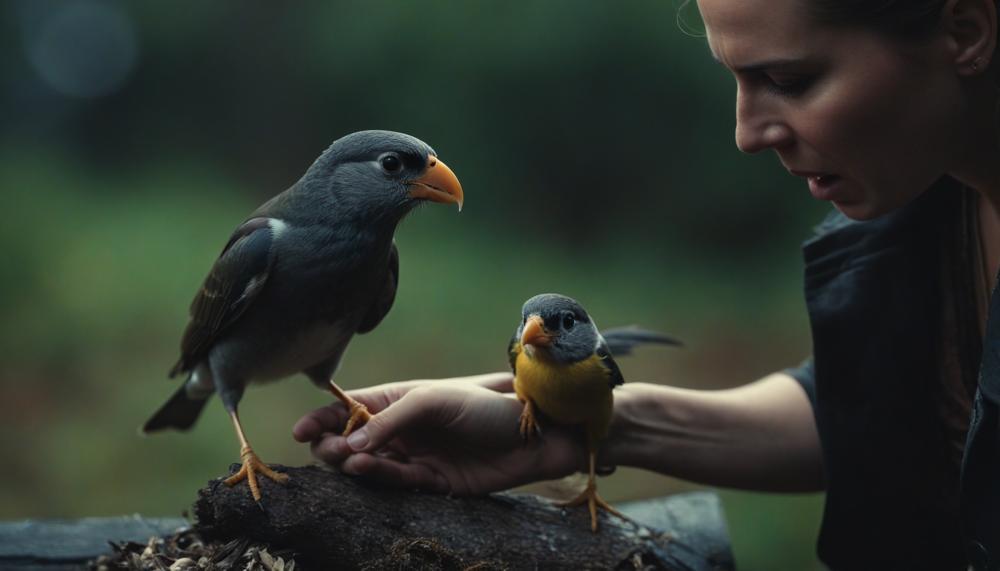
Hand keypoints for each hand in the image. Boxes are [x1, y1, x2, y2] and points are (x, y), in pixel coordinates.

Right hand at [292, 373, 584, 494]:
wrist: (533, 434)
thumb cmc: (486, 405)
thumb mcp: (435, 400)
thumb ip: (392, 419)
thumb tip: (350, 444)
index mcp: (398, 400)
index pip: (350, 408)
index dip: (322, 419)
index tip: (300, 432)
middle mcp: (402, 430)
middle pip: (352, 441)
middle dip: (334, 445)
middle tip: (329, 450)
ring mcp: (415, 457)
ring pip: (371, 465)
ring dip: (354, 463)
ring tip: (347, 459)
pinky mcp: (432, 484)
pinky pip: (398, 483)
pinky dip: (381, 477)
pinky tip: (367, 468)